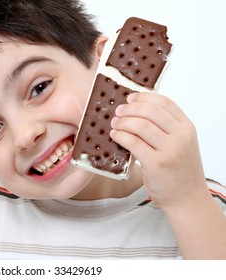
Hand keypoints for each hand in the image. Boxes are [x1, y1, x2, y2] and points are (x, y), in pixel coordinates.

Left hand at [110, 92, 206, 209]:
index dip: (144, 97)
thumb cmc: (178, 169)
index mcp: (187, 127)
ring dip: (123, 122)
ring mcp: (170, 150)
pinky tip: (114, 136)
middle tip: (117, 112)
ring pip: (141, 125)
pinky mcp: (157, 164)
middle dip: (130, 109)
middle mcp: (181, 136)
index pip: (164, 102)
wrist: (186, 198)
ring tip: (114, 124)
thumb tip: (134, 111)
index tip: (130, 98)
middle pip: (150, 111)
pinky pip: (134, 143)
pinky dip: (121, 136)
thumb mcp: (179, 143)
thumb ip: (164, 127)